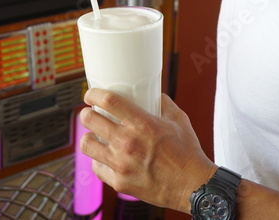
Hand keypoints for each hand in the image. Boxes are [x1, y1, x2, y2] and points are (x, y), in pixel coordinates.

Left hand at [80, 89, 215, 212]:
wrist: (192, 186)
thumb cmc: (187, 151)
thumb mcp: (178, 119)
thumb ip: (162, 103)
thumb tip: (152, 93)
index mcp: (142, 124)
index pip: (108, 101)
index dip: (93, 94)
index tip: (91, 94)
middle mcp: (128, 142)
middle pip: (90, 120)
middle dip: (86, 113)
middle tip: (90, 113)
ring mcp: (121, 164)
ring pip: (87, 144)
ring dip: (89, 136)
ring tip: (94, 135)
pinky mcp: (119, 182)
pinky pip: (97, 167)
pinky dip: (98, 160)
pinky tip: (105, 156)